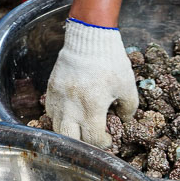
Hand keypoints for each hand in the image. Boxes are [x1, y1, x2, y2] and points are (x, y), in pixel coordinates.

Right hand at [46, 19, 138, 147]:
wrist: (89, 36)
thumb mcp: (127, 86)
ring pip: (57, 128)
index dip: (102, 144)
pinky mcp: (51, 89)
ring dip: (70, 132)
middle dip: (83, 144)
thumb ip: (128, 108)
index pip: (92, 140)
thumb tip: (125, 121)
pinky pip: (50, 111)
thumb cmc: (111, 61)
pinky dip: (60, 117)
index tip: (108, 139)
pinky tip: (71, 113)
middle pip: (70, 140)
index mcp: (91, 108)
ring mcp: (59, 98)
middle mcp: (71, 107)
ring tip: (81, 128)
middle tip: (92, 138)